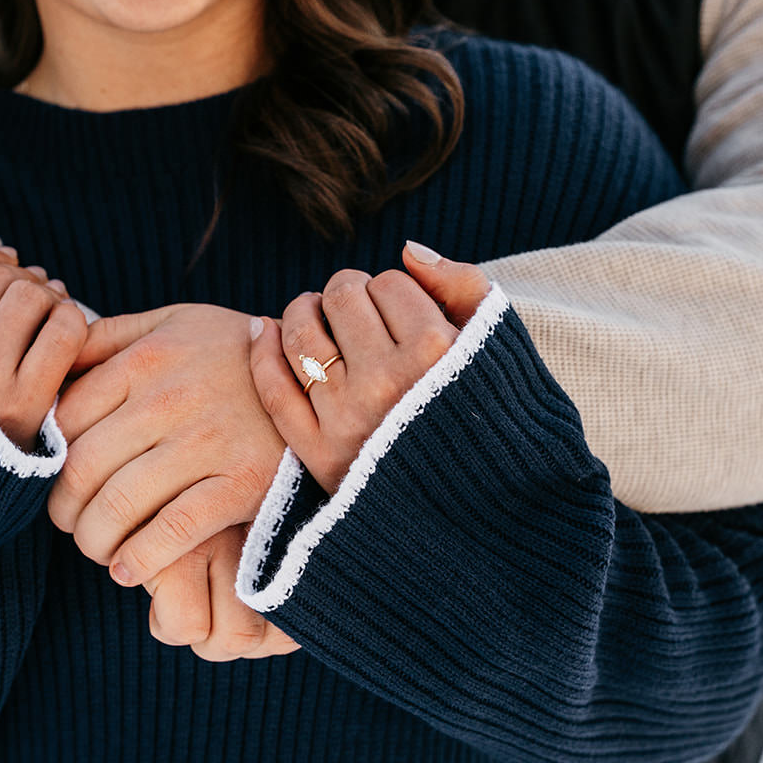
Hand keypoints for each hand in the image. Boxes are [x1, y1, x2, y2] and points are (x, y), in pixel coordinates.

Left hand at [48, 303, 298, 657]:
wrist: (321, 378)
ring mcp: (207, 441)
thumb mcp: (174, 323)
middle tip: (69, 523)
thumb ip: (111, 337)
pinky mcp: (242, 482)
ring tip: (97, 547)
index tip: (56, 477)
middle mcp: (170, 396)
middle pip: (83, 466)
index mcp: (147, 357)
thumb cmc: (234, 353)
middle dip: (64, 508)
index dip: (49, 457)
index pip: (66, 416)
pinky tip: (128, 569)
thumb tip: (51, 360)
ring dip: (93, 540)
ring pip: (118, 504)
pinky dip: (138, 559)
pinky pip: (171, 532)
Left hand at [248, 242, 490, 493]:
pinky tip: (265, 329)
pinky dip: (263, 349)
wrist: (484, 512)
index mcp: (437, 352)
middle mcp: (387, 383)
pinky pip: (273, 385)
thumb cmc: (495, 417)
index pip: (388, 283)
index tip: (399, 309)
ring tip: (317, 315)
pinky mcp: (319, 453)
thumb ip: (462, 286)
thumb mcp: (498, 346)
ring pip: (301, 332)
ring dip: (304, 312)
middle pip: (342, 298)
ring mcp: (347, 418)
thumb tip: (407, 250)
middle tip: (356, 309)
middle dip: (348, 294)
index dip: (392, 289)